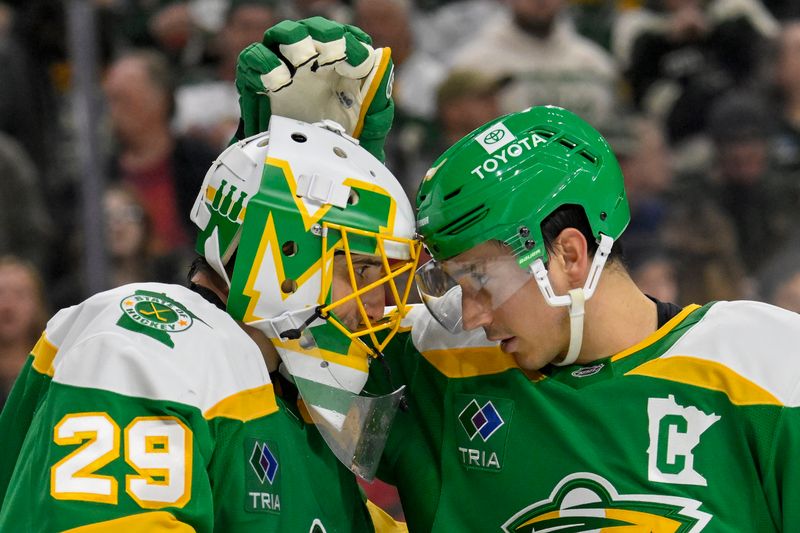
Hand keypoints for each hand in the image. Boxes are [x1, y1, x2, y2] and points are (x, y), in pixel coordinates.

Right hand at [235, 16, 394, 160]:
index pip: (349, 39)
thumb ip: (378, 102)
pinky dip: (262, 63)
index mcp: (341, 71)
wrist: (301, 174)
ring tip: (303, 61)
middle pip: (316, 29)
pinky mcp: (257, 82)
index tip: (358, 61)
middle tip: (334, 54)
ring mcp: (283, 69)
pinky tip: (277, 81)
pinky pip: (252, 58)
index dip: (354, 43)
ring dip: (294, 41)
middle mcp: (312, 63)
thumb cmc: (337, 152)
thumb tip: (383, 59)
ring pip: (283, 34)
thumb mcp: (366, 134)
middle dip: (326, 36)